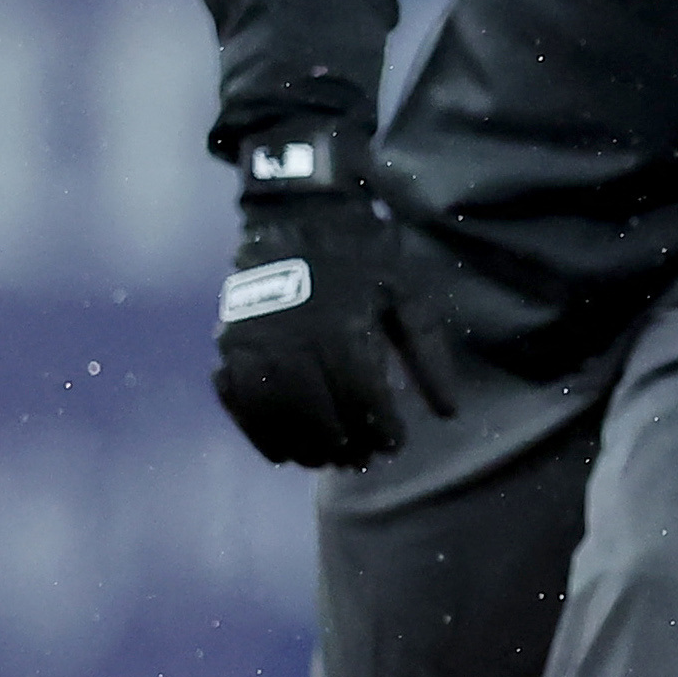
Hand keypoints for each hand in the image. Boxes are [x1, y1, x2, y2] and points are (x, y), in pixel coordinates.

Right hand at [212, 192, 456, 467]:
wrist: (299, 216)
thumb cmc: (364, 258)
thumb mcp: (409, 296)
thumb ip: (428, 356)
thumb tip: (449, 414)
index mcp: (343, 329)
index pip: (362, 400)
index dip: (381, 431)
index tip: (394, 445)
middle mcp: (294, 342)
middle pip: (318, 415)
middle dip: (344, 445)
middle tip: (363, 460)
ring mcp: (254, 344)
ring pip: (276, 415)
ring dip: (302, 447)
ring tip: (326, 460)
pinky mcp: (228, 344)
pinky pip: (236, 401)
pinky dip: (257, 433)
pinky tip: (282, 453)